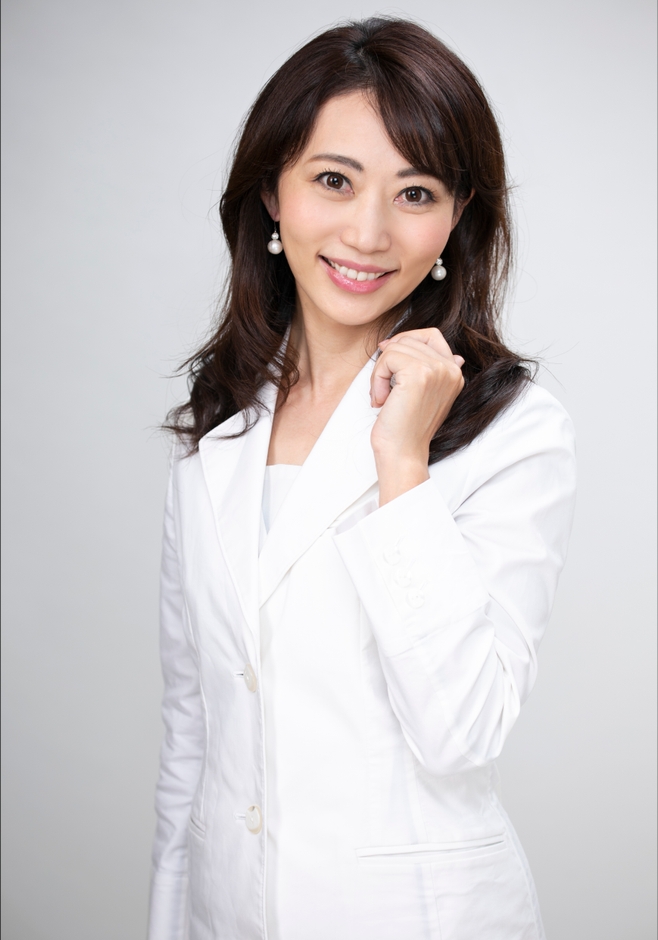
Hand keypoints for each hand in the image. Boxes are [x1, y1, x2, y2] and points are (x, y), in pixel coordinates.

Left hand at [370, 328, 464, 504]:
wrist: (403, 453)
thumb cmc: (405, 427)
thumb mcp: (421, 392)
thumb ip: (423, 367)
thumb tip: (406, 340)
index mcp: (455, 372)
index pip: (431, 335)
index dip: (405, 340)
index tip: (387, 358)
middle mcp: (451, 369)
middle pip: (409, 339)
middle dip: (389, 361)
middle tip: (384, 390)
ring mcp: (437, 370)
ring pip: (396, 347)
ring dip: (381, 372)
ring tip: (383, 397)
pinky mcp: (419, 374)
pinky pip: (388, 357)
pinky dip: (377, 378)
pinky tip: (381, 400)